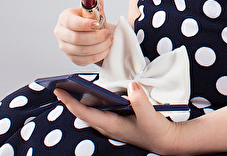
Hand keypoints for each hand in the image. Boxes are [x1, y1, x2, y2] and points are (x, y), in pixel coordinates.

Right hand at [54, 0, 112, 65]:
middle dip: (96, 37)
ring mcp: (65, 47)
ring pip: (82, 50)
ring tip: (109, 40)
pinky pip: (85, 60)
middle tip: (107, 34)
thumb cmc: (93, 20)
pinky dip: (98, 55)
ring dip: (100, 46)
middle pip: (76, 38)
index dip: (85, 24)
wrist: (95, 33)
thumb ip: (96, 0)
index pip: (71, 22)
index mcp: (64, 18)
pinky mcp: (72, 58)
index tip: (97, 24)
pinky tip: (105, 48)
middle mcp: (61, 33)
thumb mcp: (95, 8)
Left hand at [56, 82, 179, 152]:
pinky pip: (100, 112)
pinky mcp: (118, 122)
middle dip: (71, 101)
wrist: (166, 141)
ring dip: (81, 102)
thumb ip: (140, 101)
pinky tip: (96, 95)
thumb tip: (131, 86)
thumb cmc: (156, 131)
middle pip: (83, 113)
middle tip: (61, 87)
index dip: (70, 102)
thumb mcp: (150, 116)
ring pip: (91, 113)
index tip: (59, 91)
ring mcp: (113, 125)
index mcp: (112, 125)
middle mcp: (109, 126)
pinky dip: (93, 103)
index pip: (85, 113)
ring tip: (73, 88)